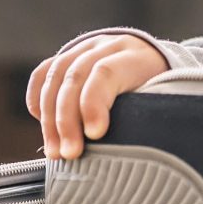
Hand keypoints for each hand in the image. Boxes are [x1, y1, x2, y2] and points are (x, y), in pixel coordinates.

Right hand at [27, 34, 168, 159]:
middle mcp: (110, 45)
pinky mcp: (69, 55)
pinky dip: (38, 98)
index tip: (94, 135)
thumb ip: (144, 119)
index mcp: (138, 56)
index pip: (106, 72)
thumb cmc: (164, 94)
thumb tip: (124, 157)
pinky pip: (44, 72)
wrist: (159, 63)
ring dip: (49, 117)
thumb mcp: (164, 102)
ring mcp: (87, 47)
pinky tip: (40, 122)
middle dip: (67, 119)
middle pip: (76, 76)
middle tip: (69, 154)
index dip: (94, 103)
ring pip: (56, 76)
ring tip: (54, 150)